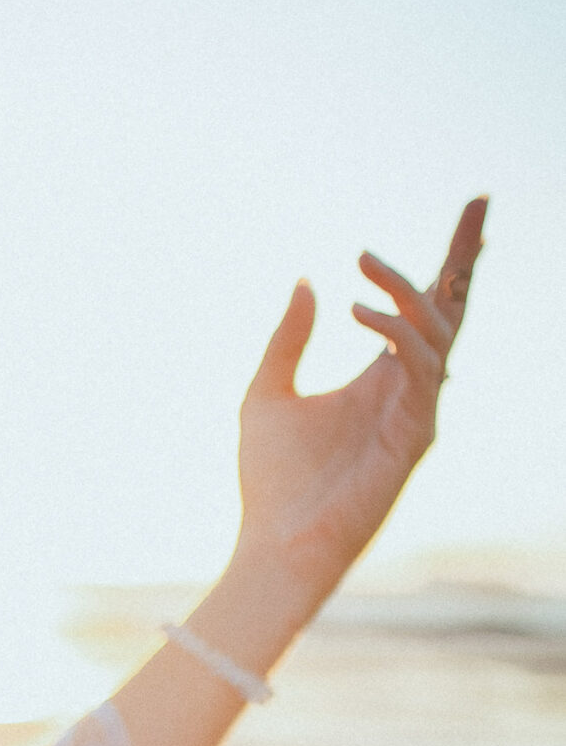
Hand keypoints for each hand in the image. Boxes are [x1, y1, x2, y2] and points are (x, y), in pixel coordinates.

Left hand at [235, 197, 486, 605]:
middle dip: (465, 258)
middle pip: (450, 312)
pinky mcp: (417, 435)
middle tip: (479, 203)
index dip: (446, 263)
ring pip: (435, 332)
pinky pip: (421, 368)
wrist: (275, 542)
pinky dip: (395, 333)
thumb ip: (288, 338)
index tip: (471, 211)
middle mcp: (405, 390)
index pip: (421, 309)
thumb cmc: (270, 479)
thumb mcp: (267, 392)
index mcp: (378, 378)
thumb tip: (305, 281)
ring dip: (405, 291)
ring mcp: (417, 412)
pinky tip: (360, 310)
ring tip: (364, 261)